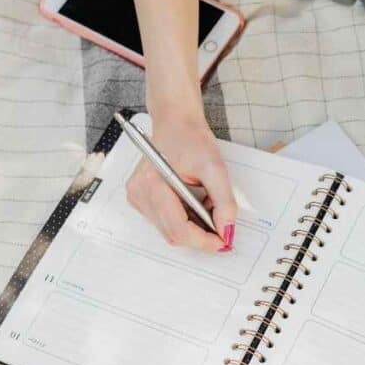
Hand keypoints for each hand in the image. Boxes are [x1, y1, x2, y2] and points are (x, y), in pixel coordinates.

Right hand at [126, 113, 237, 252]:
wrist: (175, 123)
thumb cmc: (190, 139)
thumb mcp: (215, 167)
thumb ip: (223, 202)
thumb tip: (226, 230)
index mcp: (153, 184)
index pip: (178, 229)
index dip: (204, 241)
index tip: (223, 240)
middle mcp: (140, 194)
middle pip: (174, 234)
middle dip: (201, 233)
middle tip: (220, 221)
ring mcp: (137, 198)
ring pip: (170, 231)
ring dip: (193, 226)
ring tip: (205, 202)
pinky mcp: (140, 199)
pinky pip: (165, 222)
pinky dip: (184, 219)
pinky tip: (192, 202)